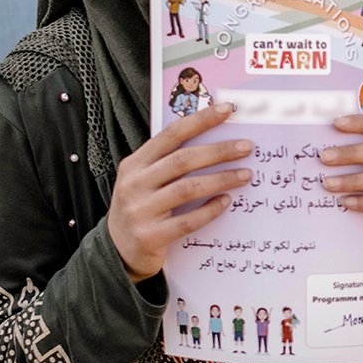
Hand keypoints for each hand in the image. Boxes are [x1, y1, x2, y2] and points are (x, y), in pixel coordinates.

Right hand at [109, 101, 249, 281]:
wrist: (117, 252)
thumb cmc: (140, 209)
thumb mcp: (144, 181)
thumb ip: (168, 163)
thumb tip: (214, 143)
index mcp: (134, 164)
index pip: (171, 135)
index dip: (200, 120)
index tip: (227, 110)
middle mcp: (134, 183)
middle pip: (183, 160)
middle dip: (218, 151)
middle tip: (246, 147)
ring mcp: (140, 210)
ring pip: (187, 188)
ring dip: (221, 179)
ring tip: (245, 175)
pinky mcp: (150, 236)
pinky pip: (187, 221)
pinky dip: (210, 210)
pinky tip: (226, 202)